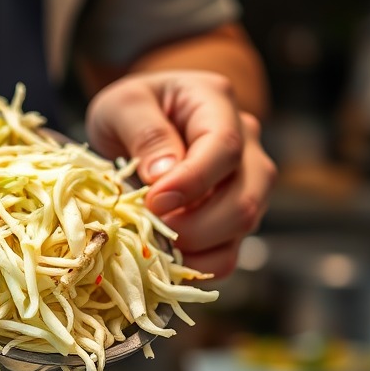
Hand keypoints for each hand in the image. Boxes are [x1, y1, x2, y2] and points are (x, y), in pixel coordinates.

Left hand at [84, 71, 276, 277]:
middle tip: (151, 231)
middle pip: (246, 198)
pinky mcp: (232, 219)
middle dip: (195, 226)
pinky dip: (197, 266)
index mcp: (218, 106)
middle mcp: (246, 145)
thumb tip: (162, 177)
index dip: (192, 182)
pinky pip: (228, 254)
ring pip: (243, 229)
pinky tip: (165, 261)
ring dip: (197, 248)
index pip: (225, 147)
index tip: (154, 202)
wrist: (139, 121)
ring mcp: (246, 184)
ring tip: (154, 244)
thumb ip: (145, 132)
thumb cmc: (131, 111)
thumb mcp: (123, 105)